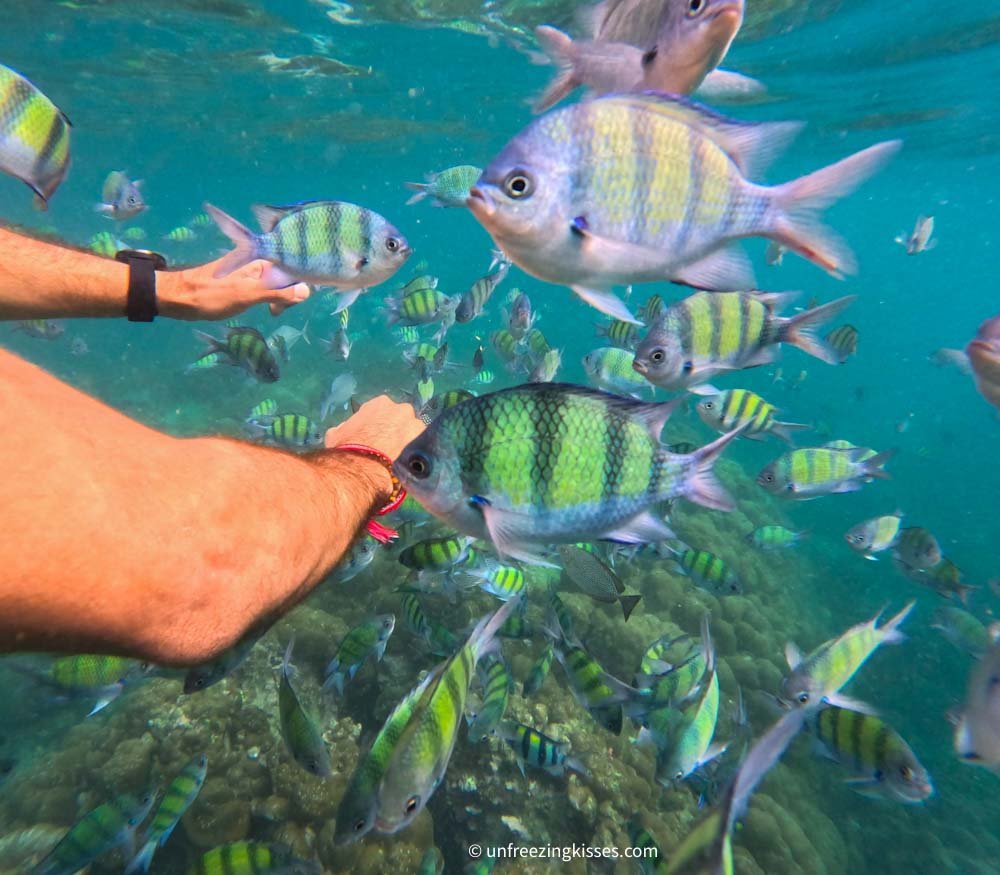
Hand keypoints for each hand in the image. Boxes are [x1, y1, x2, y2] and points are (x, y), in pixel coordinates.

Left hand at [157, 257, 310, 319]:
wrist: (180, 297)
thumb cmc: (212, 296)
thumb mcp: (247, 295)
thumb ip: (277, 292)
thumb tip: (307, 290)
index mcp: (262, 260)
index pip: (293, 269)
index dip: (298, 287)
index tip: (287, 305)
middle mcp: (259, 262)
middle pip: (287, 275)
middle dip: (289, 294)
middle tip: (276, 312)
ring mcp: (252, 271)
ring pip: (278, 282)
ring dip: (280, 298)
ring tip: (272, 312)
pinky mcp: (244, 280)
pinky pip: (267, 286)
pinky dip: (270, 297)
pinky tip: (266, 308)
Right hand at [324, 395, 424, 460]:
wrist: (364, 468)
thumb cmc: (347, 447)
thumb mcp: (336, 433)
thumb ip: (346, 427)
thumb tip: (345, 429)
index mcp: (381, 403)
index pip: (381, 411)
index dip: (378, 424)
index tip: (375, 436)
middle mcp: (402, 409)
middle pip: (401, 420)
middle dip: (396, 431)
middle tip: (389, 448)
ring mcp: (416, 425)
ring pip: (413, 434)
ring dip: (408, 443)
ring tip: (399, 460)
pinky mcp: (425, 445)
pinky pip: (421, 449)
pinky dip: (416, 456)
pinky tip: (408, 466)